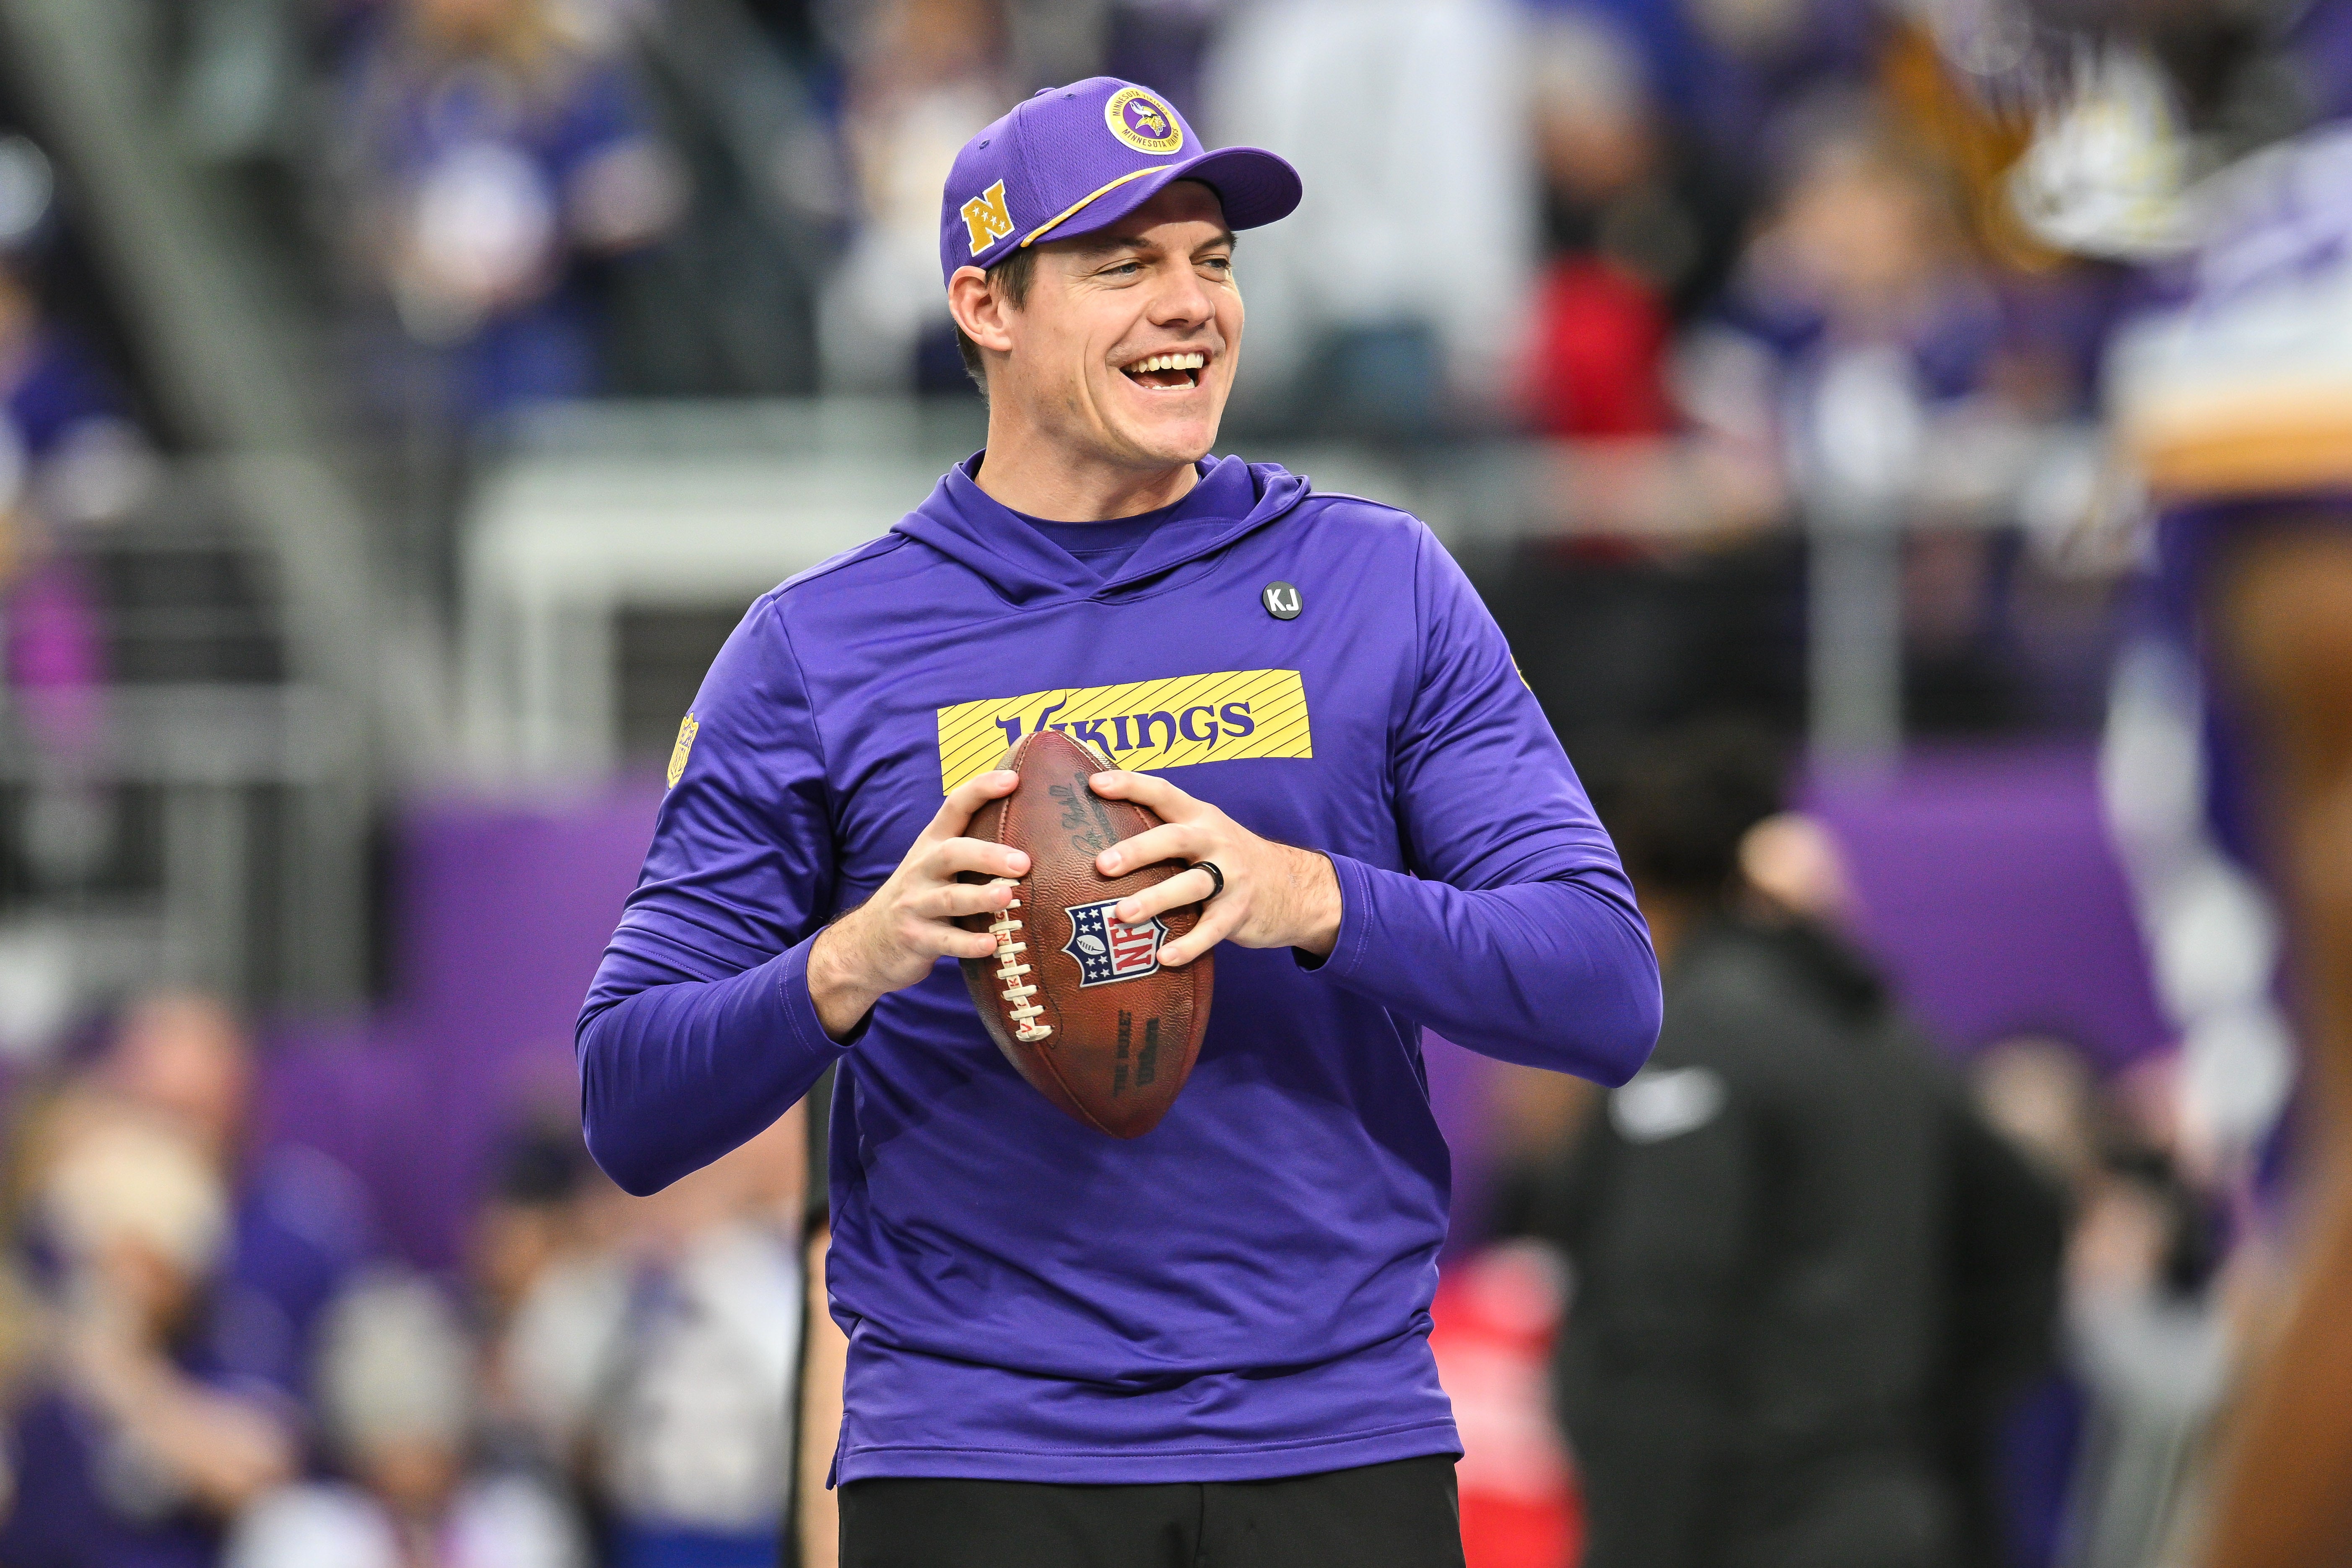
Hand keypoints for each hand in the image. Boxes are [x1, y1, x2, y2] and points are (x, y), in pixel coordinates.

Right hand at [808, 770, 1029, 1039]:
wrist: (867, 943)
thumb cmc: (919, 897)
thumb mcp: (934, 867)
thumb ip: (969, 849)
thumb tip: (1032, 834)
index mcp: (932, 845)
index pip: (954, 807)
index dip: (981, 790)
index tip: (1013, 779)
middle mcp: (922, 869)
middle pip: (952, 853)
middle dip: (987, 855)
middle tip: (1023, 862)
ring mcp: (916, 904)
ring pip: (949, 898)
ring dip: (980, 897)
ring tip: (1007, 897)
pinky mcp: (915, 938)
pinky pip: (945, 941)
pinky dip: (968, 943)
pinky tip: (992, 945)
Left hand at [1086, 771, 1340, 965]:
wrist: (1293, 886)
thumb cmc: (1228, 860)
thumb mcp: (1205, 834)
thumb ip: (1165, 832)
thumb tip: (1098, 838)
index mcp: (1200, 817)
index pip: (1163, 793)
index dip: (1130, 785)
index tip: (1095, 784)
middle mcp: (1215, 841)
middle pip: (1175, 839)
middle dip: (1138, 850)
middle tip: (1102, 865)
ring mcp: (1231, 877)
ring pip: (1192, 885)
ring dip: (1156, 899)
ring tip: (1122, 915)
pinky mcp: (1239, 912)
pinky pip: (1212, 929)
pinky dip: (1189, 944)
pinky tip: (1163, 956)